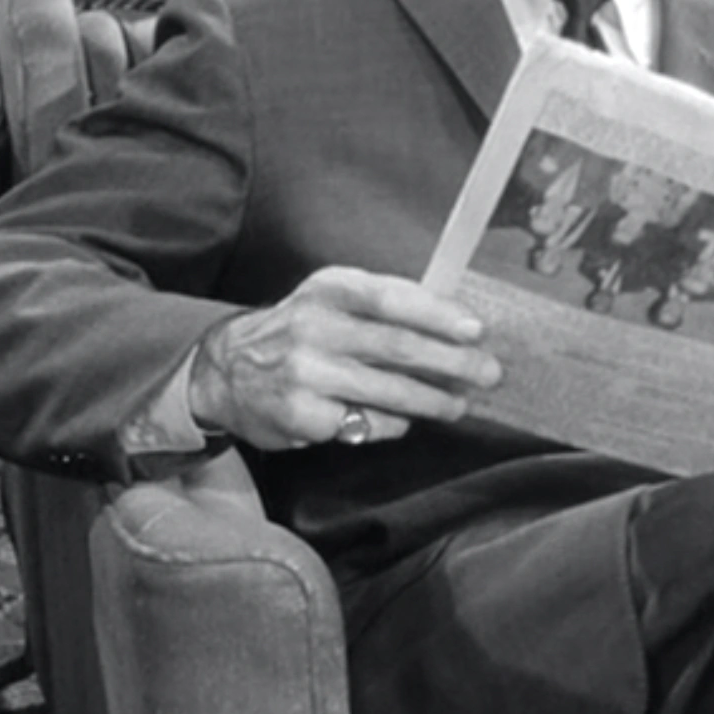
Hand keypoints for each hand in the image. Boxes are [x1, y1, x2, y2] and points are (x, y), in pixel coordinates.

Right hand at [191, 267, 498, 450]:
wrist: (225, 370)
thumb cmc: (300, 329)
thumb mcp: (332, 298)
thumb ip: (387, 303)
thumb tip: (457, 323)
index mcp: (328, 290)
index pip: (391, 299)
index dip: (438, 315)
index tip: (476, 330)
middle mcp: (313, 327)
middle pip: (397, 347)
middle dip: (453, 363)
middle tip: (489, 374)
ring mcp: (304, 374)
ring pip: (388, 390)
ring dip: (435, 400)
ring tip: (460, 404)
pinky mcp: (300, 415)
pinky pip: (366, 422)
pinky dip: (393, 422)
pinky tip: (404, 420)